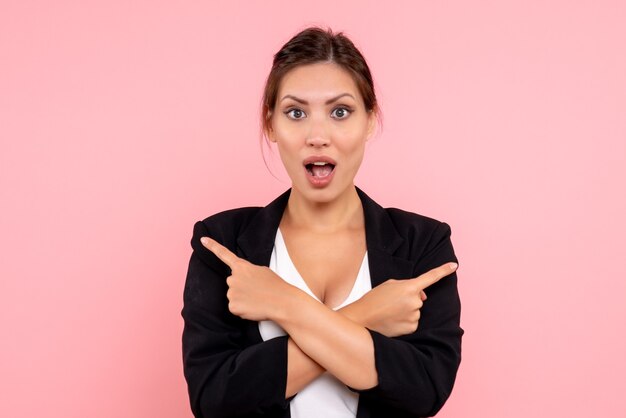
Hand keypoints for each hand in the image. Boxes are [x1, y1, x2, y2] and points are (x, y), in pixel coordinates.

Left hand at [200, 236, 295, 320]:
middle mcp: (233, 278)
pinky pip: (235, 308)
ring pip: (233, 296)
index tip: (202, 240)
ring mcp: (231, 292)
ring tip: (257, 299)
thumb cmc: (275, 286)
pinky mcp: (232, 306)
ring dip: (243, 299)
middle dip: (241, 287)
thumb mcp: (262, 271)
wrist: (282, 301)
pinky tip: (253, 308)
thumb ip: (248, 272)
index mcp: (242, 266)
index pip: (224, 254)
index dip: (212, 246)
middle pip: (232, 283)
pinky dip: (242, 310)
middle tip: (256, 291)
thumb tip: (243, 281)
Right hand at [342, 262, 457, 336]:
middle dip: (409, 299)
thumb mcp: (389, 285)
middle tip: (392, 302)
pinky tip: (393, 320)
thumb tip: (423, 297)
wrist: (362, 319)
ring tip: (390, 311)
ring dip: (406, 310)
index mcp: (409, 287)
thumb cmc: (374, 300)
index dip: (444, 270)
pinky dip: (405, 321)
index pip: (430, 277)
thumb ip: (408, 287)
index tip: (454, 266)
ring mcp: (414, 315)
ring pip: (416, 311)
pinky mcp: (411, 327)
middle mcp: (414, 301)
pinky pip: (413, 322)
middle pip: (419, 298)